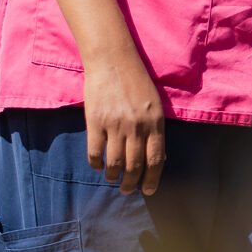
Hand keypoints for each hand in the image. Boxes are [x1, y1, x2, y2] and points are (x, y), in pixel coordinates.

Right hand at [82, 47, 166, 195]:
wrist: (113, 61)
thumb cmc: (136, 82)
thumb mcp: (155, 104)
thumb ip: (154, 129)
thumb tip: (157, 158)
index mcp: (155, 122)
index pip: (156, 159)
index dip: (152, 179)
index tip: (148, 190)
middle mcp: (137, 126)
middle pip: (135, 165)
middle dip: (131, 183)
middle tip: (127, 190)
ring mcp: (115, 124)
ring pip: (115, 162)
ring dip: (113, 175)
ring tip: (112, 178)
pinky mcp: (95, 121)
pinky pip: (95, 152)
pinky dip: (96, 163)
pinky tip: (97, 166)